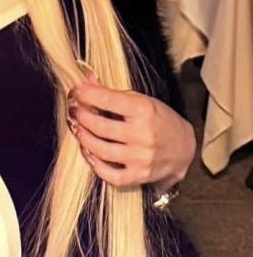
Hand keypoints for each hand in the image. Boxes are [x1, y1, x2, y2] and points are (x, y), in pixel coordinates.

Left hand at [67, 78, 194, 192]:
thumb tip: (85, 81)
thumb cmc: (159, 119)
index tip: (75, 91)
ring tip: (76, 128)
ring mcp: (141, 157)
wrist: (185, 148)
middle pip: (101, 126)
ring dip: (83, 138)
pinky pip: (111, 175)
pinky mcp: (139, 175)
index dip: (86, 95)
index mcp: (144, 110)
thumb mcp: (141, 101)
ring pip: (102, 150)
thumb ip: (113, 94)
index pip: (108, 100)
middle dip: (81, 116)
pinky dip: (96, 165)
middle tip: (72, 110)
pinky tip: (88, 153)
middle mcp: (143, 134)